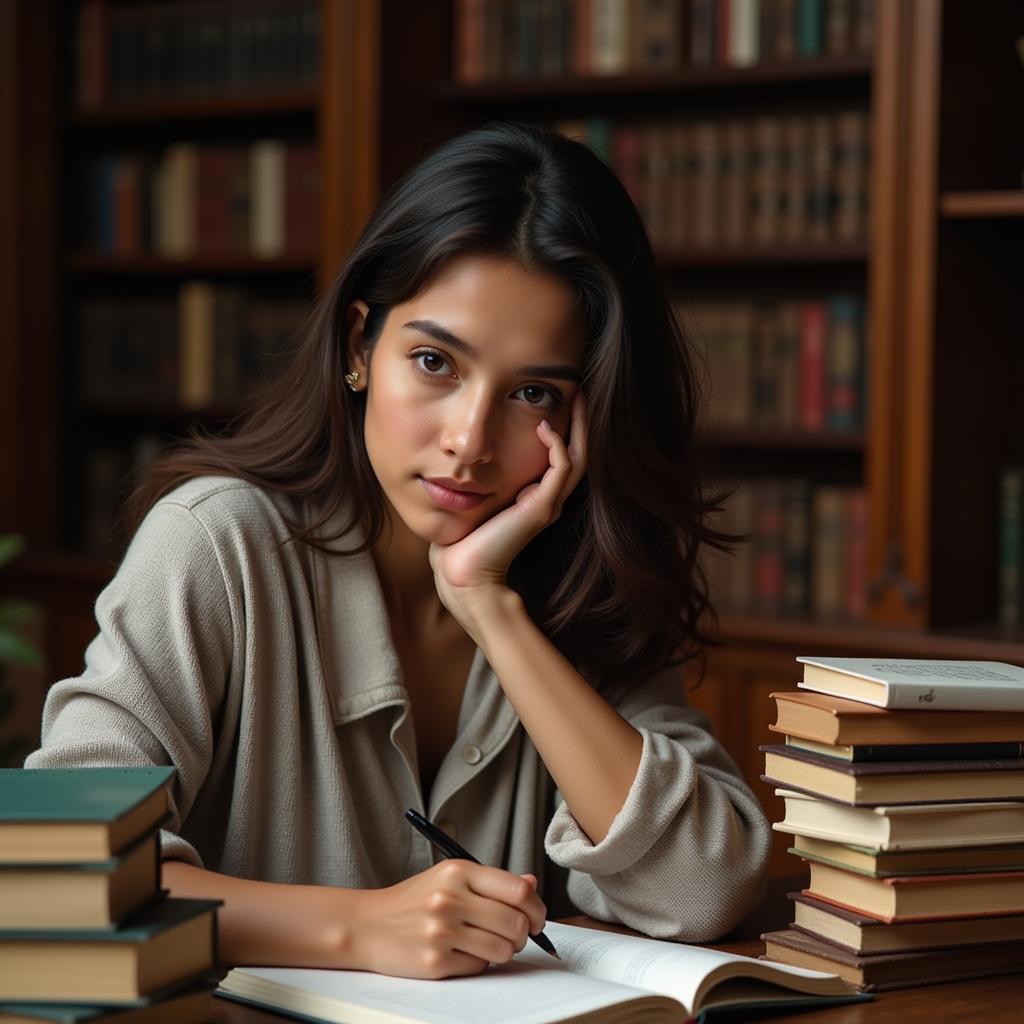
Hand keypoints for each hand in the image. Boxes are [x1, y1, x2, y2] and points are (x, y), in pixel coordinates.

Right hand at [347, 861, 546, 978]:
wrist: (367, 925)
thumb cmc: (414, 900)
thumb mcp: (449, 878)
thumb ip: (491, 882)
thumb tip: (531, 884)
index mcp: (458, 871)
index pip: (517, 891)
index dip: (536, 907)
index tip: (536, 917)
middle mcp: (450, 898)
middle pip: (515, 923)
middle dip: (524, 934)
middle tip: (517, 935)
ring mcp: (441, 931)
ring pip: (503, 949)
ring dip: (504, 951)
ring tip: (488, 943)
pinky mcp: (435, 961)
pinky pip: (480, 967)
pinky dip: (478, 962)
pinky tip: (462, 952)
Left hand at [429, 391, 587, 639]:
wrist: (464, 576)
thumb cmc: (462, 543)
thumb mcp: (474, 501)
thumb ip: (480, 482)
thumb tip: (464, 459)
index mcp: (535, 499)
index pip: (562, 457)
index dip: (565, 428)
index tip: (555, 399)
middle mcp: (547, 501)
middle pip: (579, 453)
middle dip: (580, 420)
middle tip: (578, 389)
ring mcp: (547, 505)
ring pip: (577, 458)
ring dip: (577, 425)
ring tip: (573, 396)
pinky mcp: (540, 508)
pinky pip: (561, 468)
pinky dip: (557, 445)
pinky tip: (545, 427)